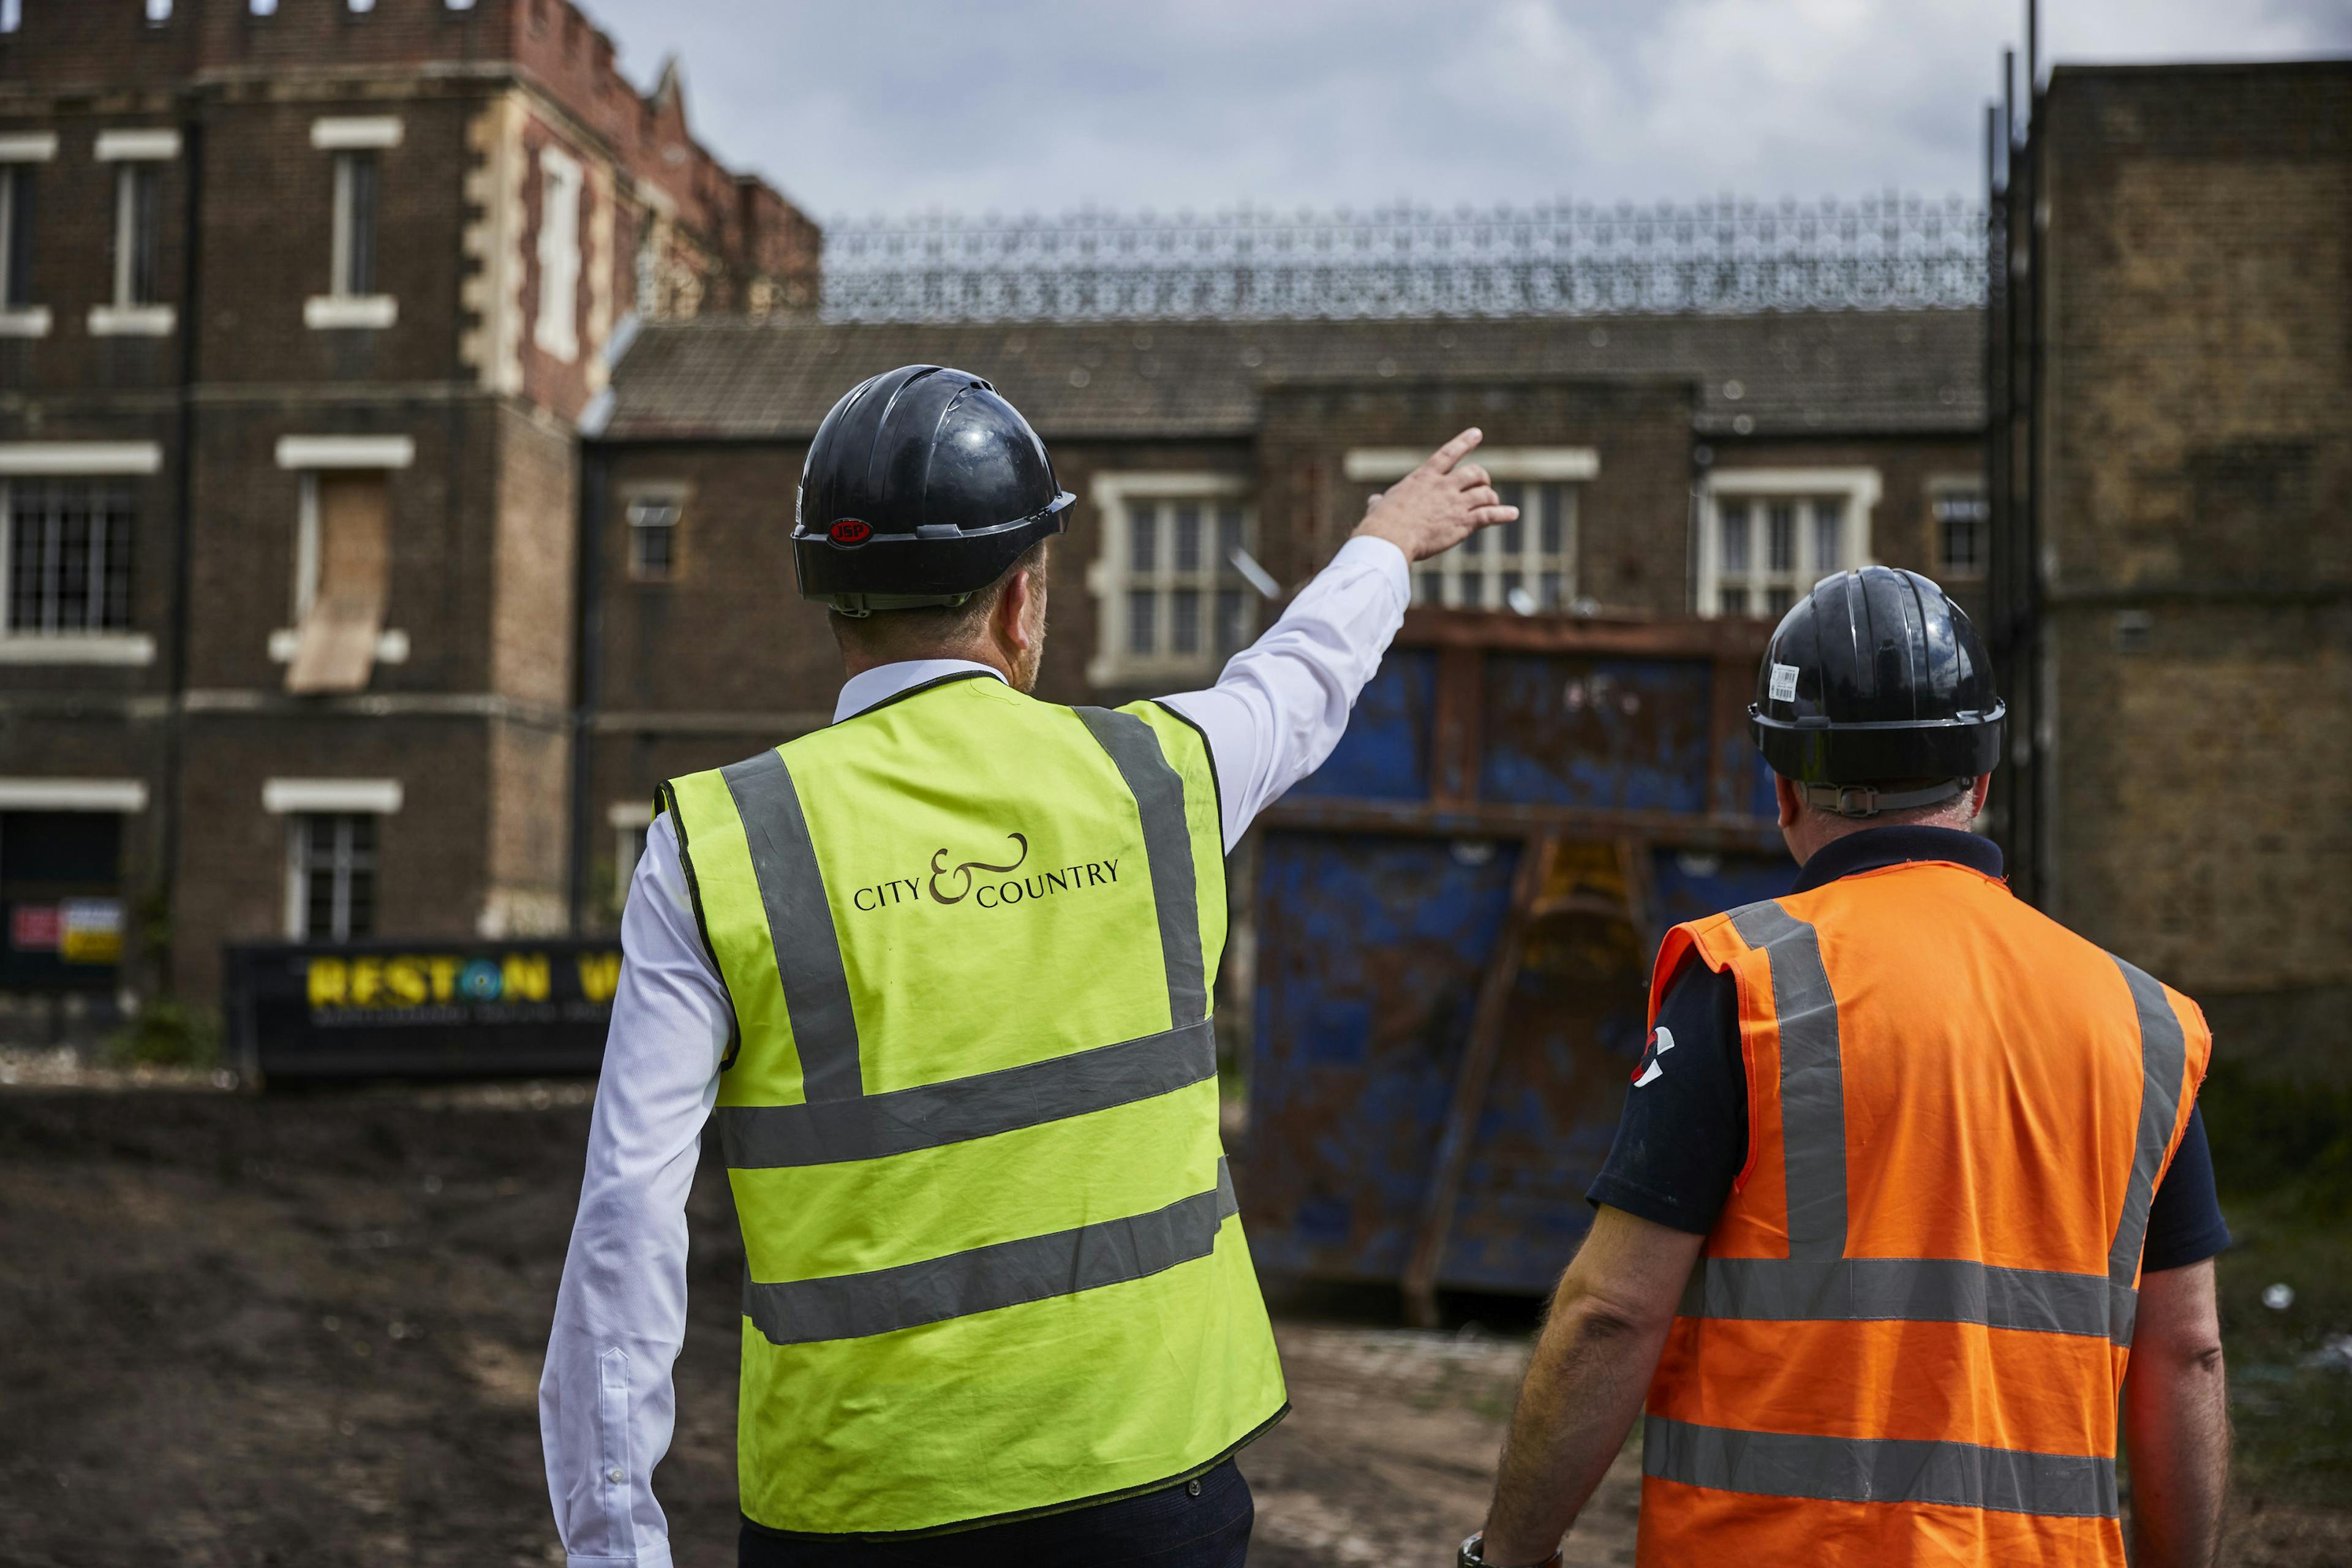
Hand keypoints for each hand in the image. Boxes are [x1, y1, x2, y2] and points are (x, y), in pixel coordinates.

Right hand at [1351, 428, 1516, 563]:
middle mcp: (1444, 486)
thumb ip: (1381, 501)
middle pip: (1474, 472)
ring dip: (1491, 498)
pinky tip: (1512, 514)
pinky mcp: (1463, 522)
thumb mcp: (1380, 505)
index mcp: (1424, 477)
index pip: (1448, 453)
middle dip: (1483, 477)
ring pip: (1484, 493)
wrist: (1391, 537)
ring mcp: (1455, 503)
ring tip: (1494, 504)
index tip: (1477, 433)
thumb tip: (1374, 501)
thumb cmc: (1381, 523)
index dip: (1464, 441)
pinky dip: (1503, 513)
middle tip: (1483, 485)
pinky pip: (1489, 514)